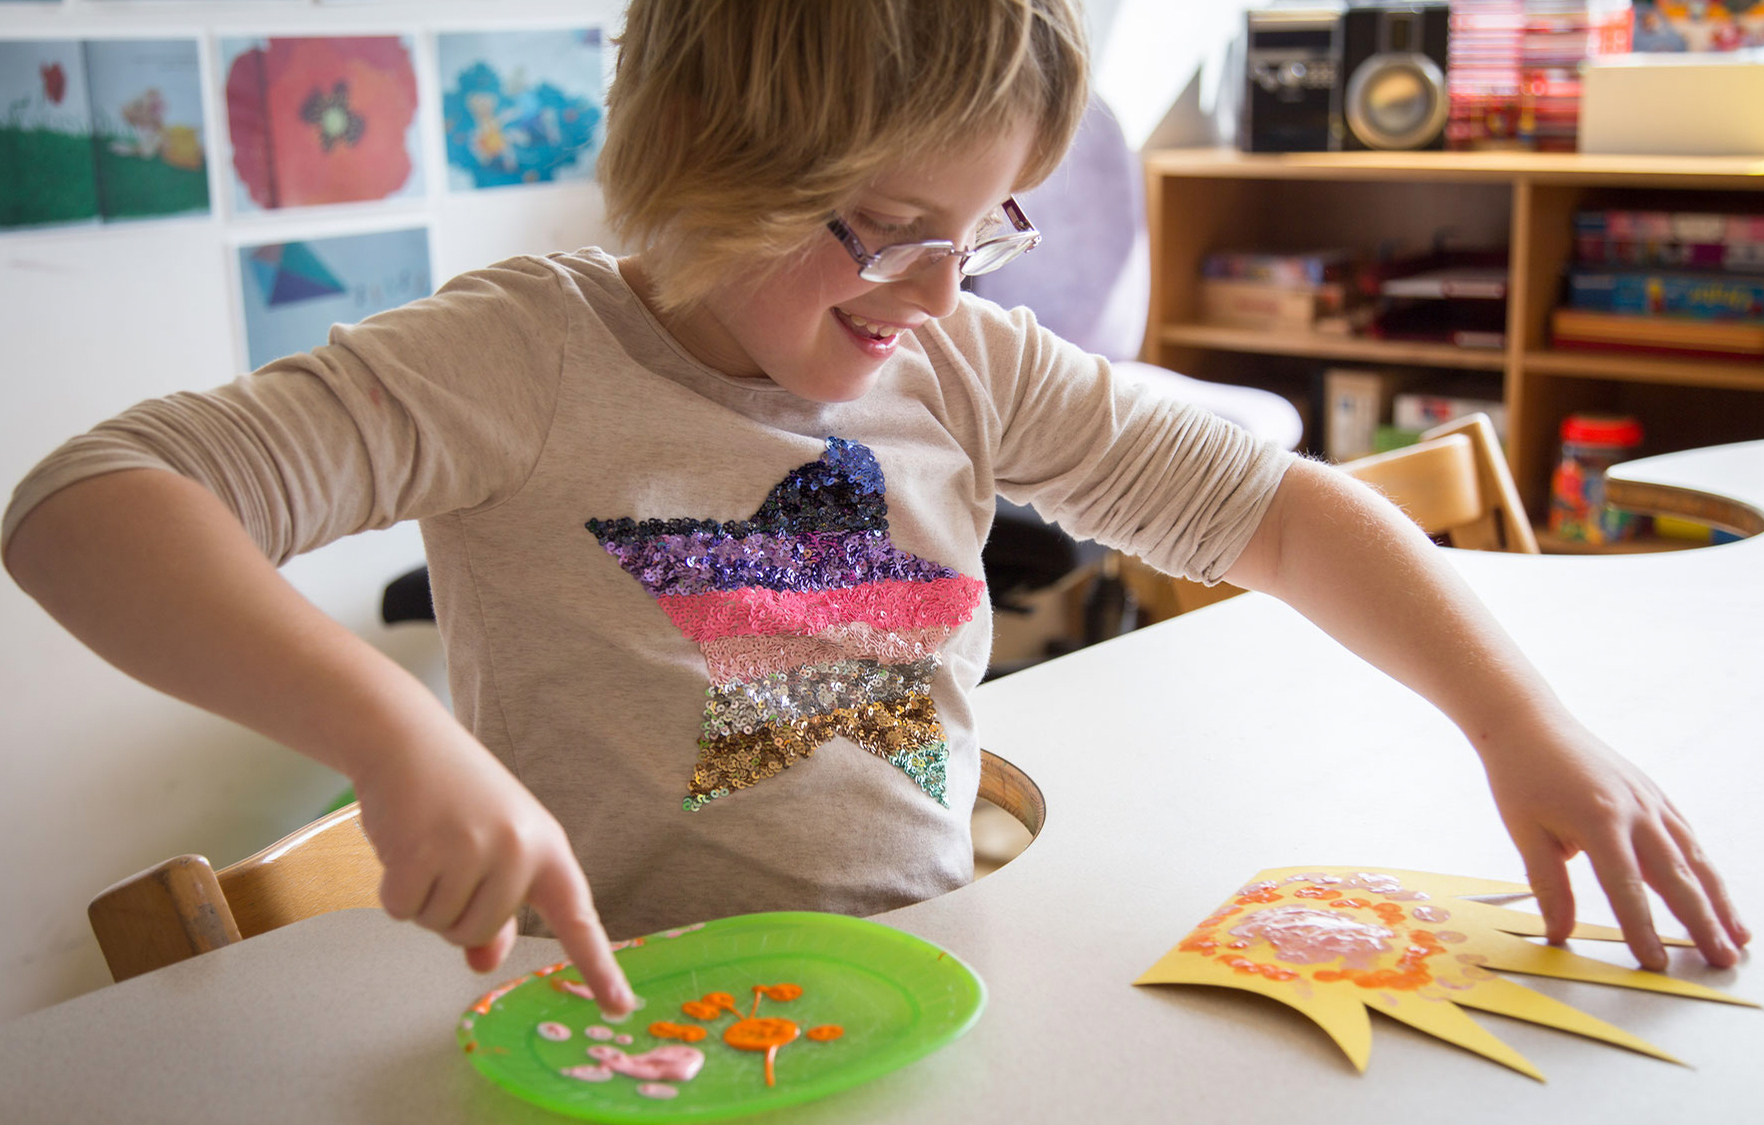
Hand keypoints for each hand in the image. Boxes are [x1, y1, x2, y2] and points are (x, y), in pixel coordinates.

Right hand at [352, 723, 636, 1015]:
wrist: (407, 738)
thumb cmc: (454, 797)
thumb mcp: (492, 846)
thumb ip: (493, 910)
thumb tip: (485, 964)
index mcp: (547, 849)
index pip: (578, 917)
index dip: (598, 966)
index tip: (620, 1008)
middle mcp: (519, 850)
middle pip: (479, 933)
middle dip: (451, 910)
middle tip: (445, 857)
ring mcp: (473, 849)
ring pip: (439, 927)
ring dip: (421, 897)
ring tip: (426, 845)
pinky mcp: (424, 850)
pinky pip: (402, 909)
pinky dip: (393, 889)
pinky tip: (401, 845)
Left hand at [1480, 722, 1748, 970]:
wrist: (1529, 724)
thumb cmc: (1522, 778)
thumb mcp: (1525, 834)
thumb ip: (1549, 887)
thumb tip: (1559, 935)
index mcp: (1600, 821)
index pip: (1627, 888)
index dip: (1642, 928)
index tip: (1657, 963)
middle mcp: (1635, 811)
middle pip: (1676, 876)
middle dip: (1702, 922)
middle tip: (1722, 960)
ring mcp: (1650, 800)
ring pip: (1694, 857)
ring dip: (1718, 899)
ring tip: (1738, 936)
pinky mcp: (1654, 794)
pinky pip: (1687, 836)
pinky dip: (1705, 867)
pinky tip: (1717, 892)